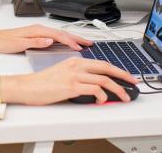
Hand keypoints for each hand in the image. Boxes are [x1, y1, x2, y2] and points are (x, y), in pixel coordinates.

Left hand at [0, 24, 92, 53]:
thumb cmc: (5, 41)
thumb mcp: (20, 44)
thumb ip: (35, 42)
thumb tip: (49, 40)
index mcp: (37, 30)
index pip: (58, 35)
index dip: (70, 41)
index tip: (79, 47)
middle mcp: (39, 29)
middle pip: (62, 33)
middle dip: (76, 37)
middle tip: (89, 43)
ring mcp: (39, 31)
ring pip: (60, 34)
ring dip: (72, 38)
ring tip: (83, 43)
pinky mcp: (37, 35)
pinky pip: (55, 36)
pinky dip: (64, 40)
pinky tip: (68, 43)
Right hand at [5, 58, 137, 104]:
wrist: (27, 87)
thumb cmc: (42, 83)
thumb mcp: (62, 74)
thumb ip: (78, 76)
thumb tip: (95, 86)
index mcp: (74, 61)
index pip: (101, 62)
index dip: (117, 69)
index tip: (126, 76)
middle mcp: (76, 65)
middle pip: (106, 67)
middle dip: (123, 76)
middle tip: (133, 83)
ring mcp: (74, 75)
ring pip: (104, 78)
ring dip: (117, 89)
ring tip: (123, 97)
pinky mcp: (71, 86)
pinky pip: (94, 89)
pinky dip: (102, 95)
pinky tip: (103, 100)